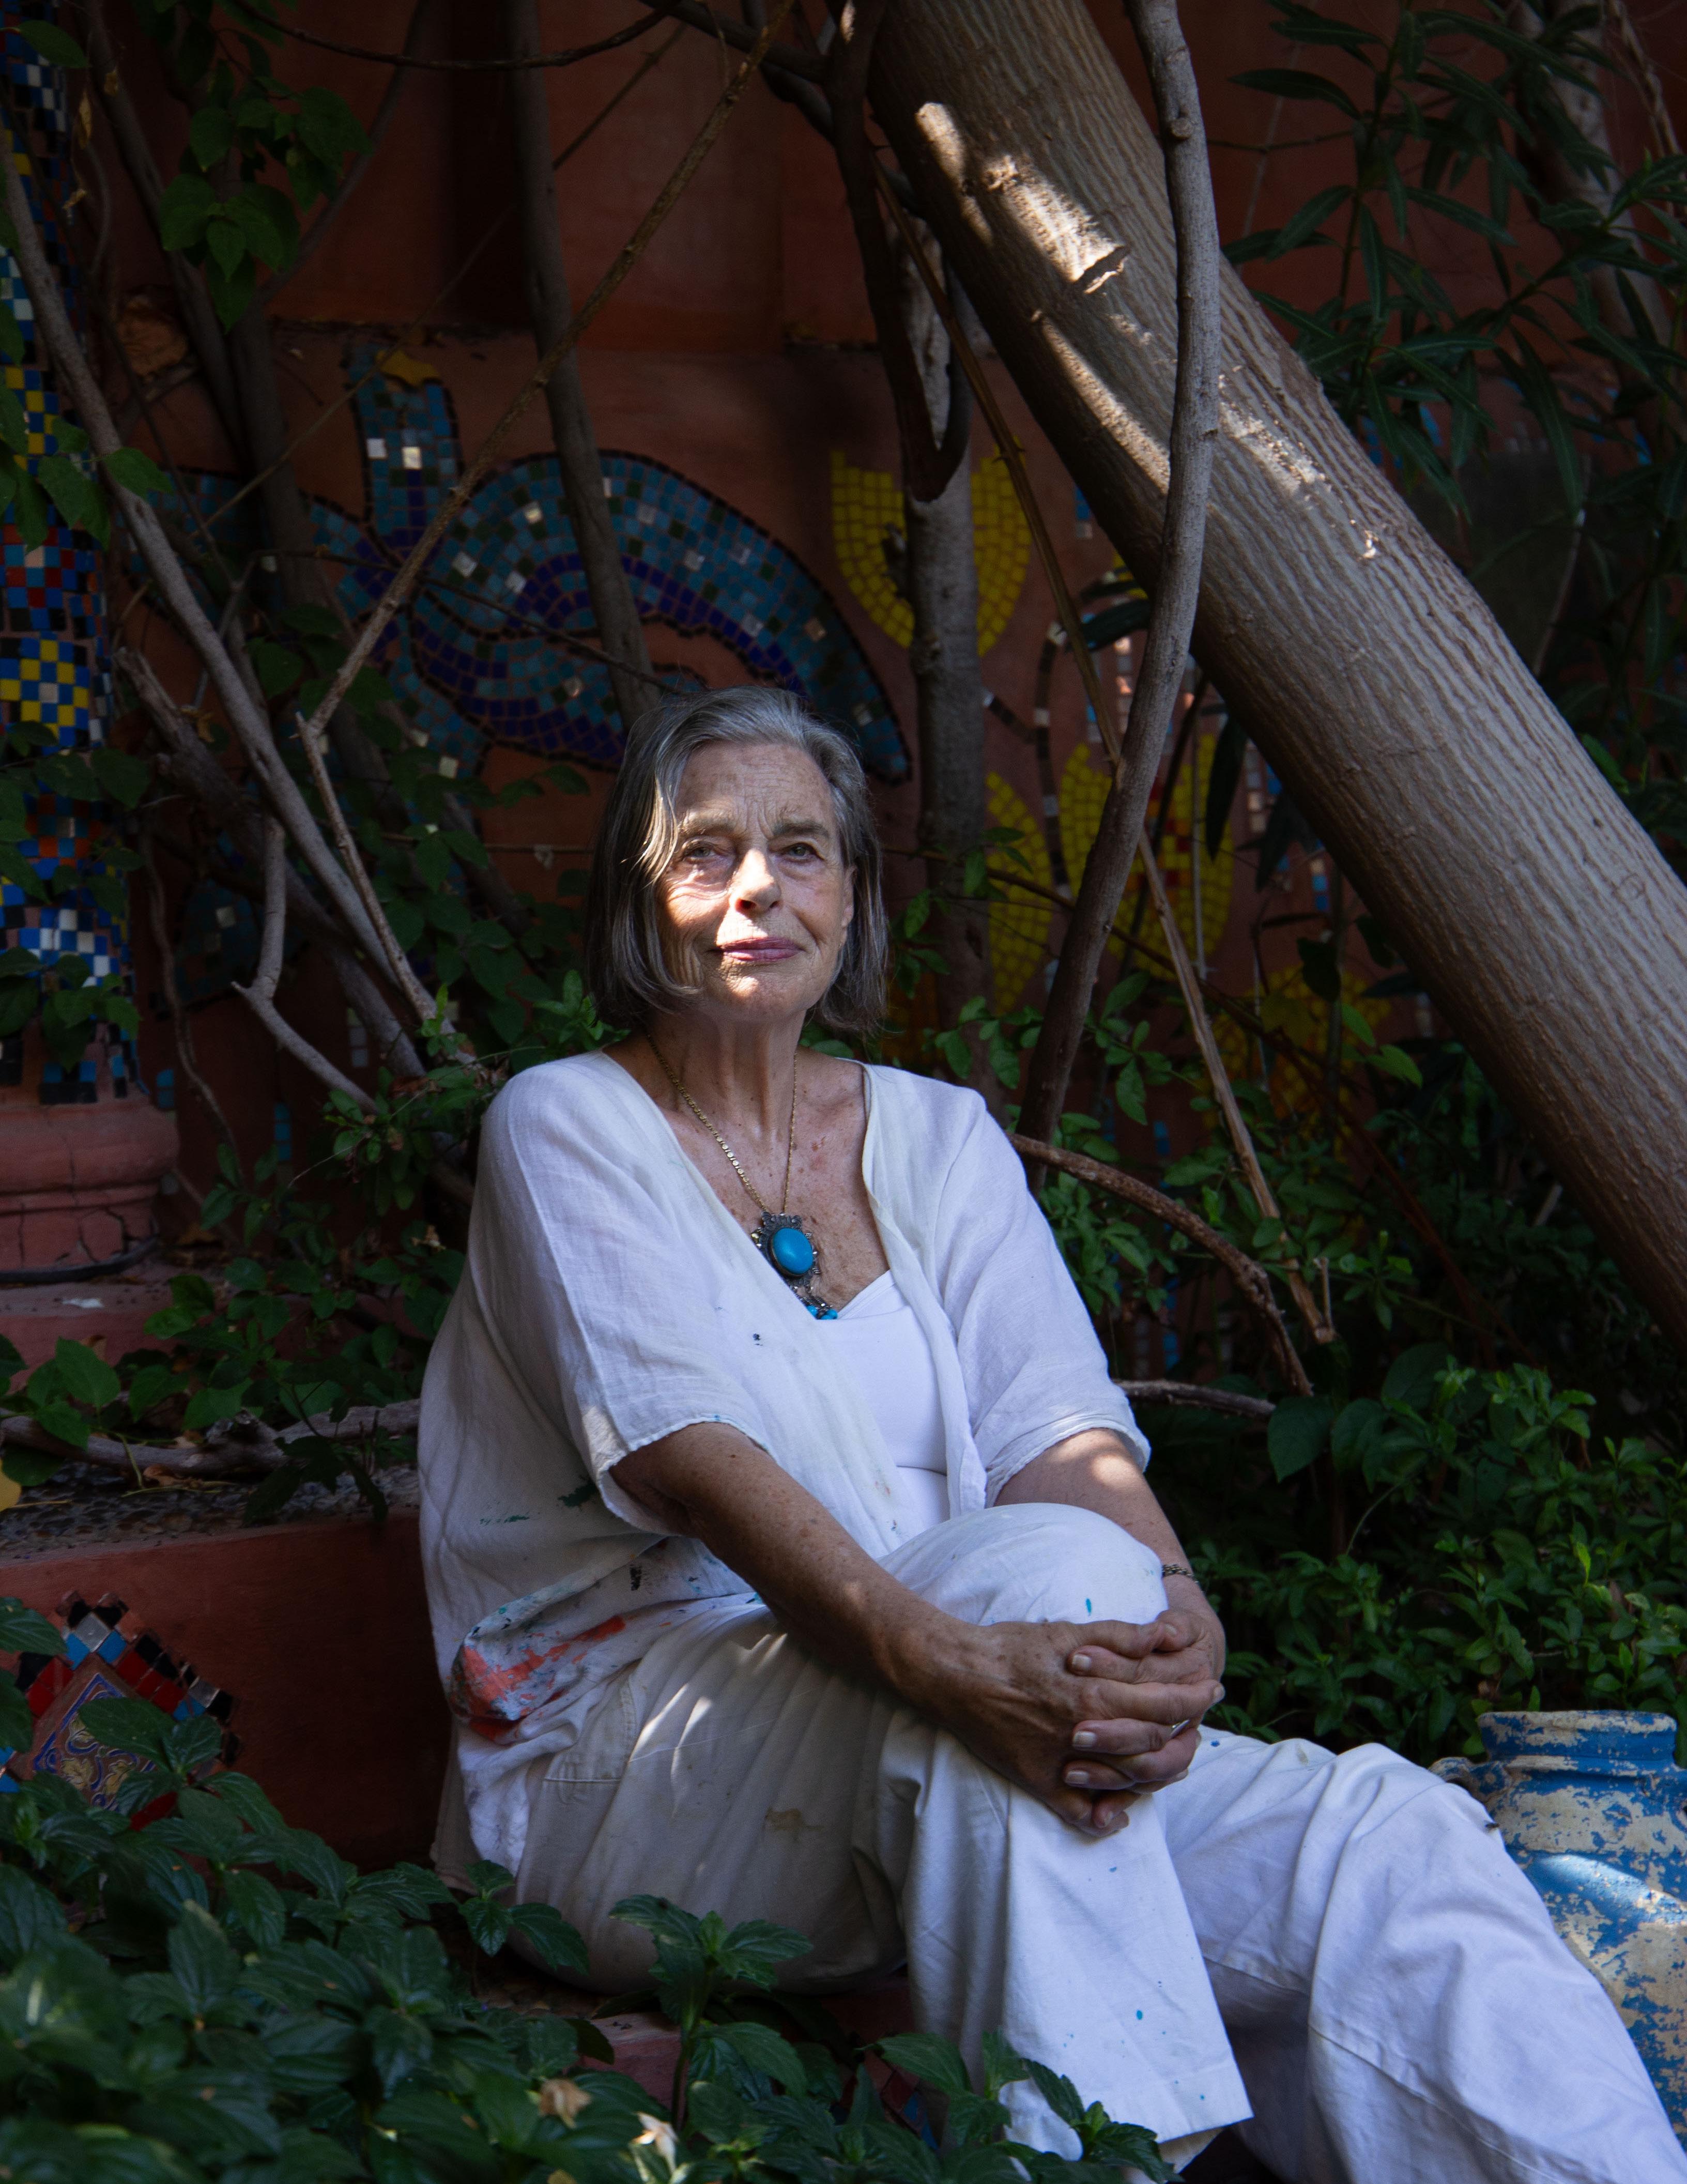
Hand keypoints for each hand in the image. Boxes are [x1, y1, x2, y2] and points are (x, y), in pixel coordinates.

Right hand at [903, 1612, 1223, 1837]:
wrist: (953, 1674)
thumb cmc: (1010, 1647)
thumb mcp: (1065, 1631)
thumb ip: (1117, 1636)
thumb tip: (1162, 1637)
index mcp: (1089, 1693)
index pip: (1160, 1704)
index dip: (1193, 1698)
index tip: (1212, 1689)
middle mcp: (1080, 1734)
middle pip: (1151, 1744)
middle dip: (1188, 1731)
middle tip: (1204, 1719)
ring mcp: (1059, 1763)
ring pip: (1125, 1780)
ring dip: (1159, 1770)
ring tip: (1176, 1754)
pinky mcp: (1037, 1782)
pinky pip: (1078, 1812)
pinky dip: (1103, 1817)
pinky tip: (1121, 1810)